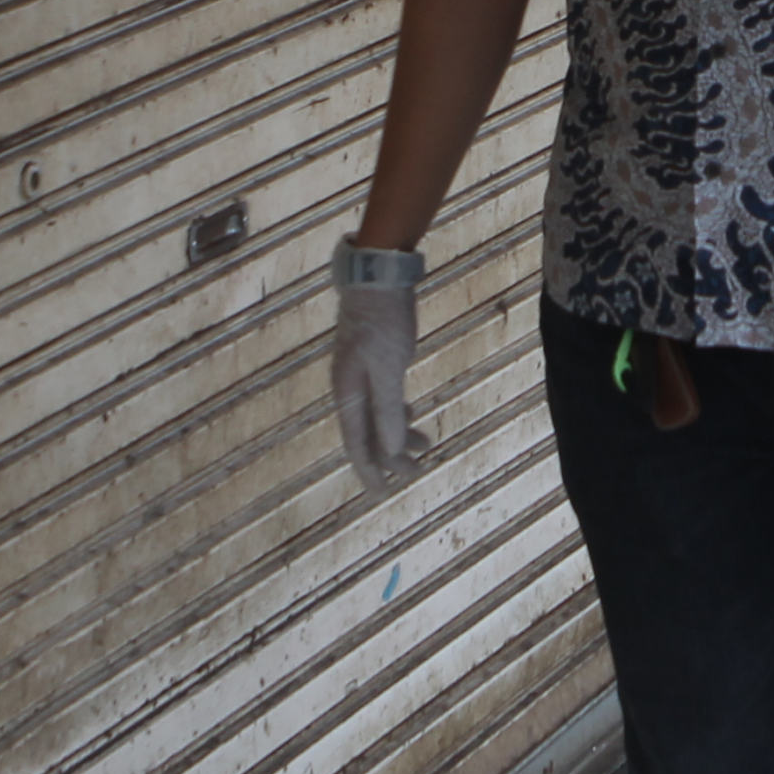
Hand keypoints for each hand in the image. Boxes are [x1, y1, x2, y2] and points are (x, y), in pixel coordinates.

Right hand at [332, 253, 426, 492]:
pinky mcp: (375, 362)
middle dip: (391, 457)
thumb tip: (392, 449)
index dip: (369, 472)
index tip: (382, 495)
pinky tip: (413, 420)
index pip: (357, 445)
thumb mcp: (388, 368)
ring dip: (399, 436)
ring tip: (425, 448)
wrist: (378, 277)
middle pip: (369, 435)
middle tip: (418, 472)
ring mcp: (362, 375)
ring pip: (378, 418)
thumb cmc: (382, 321)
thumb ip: (388, 410)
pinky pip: (384, 400)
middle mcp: (350, 389)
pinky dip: (399, 415)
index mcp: (348, 394)